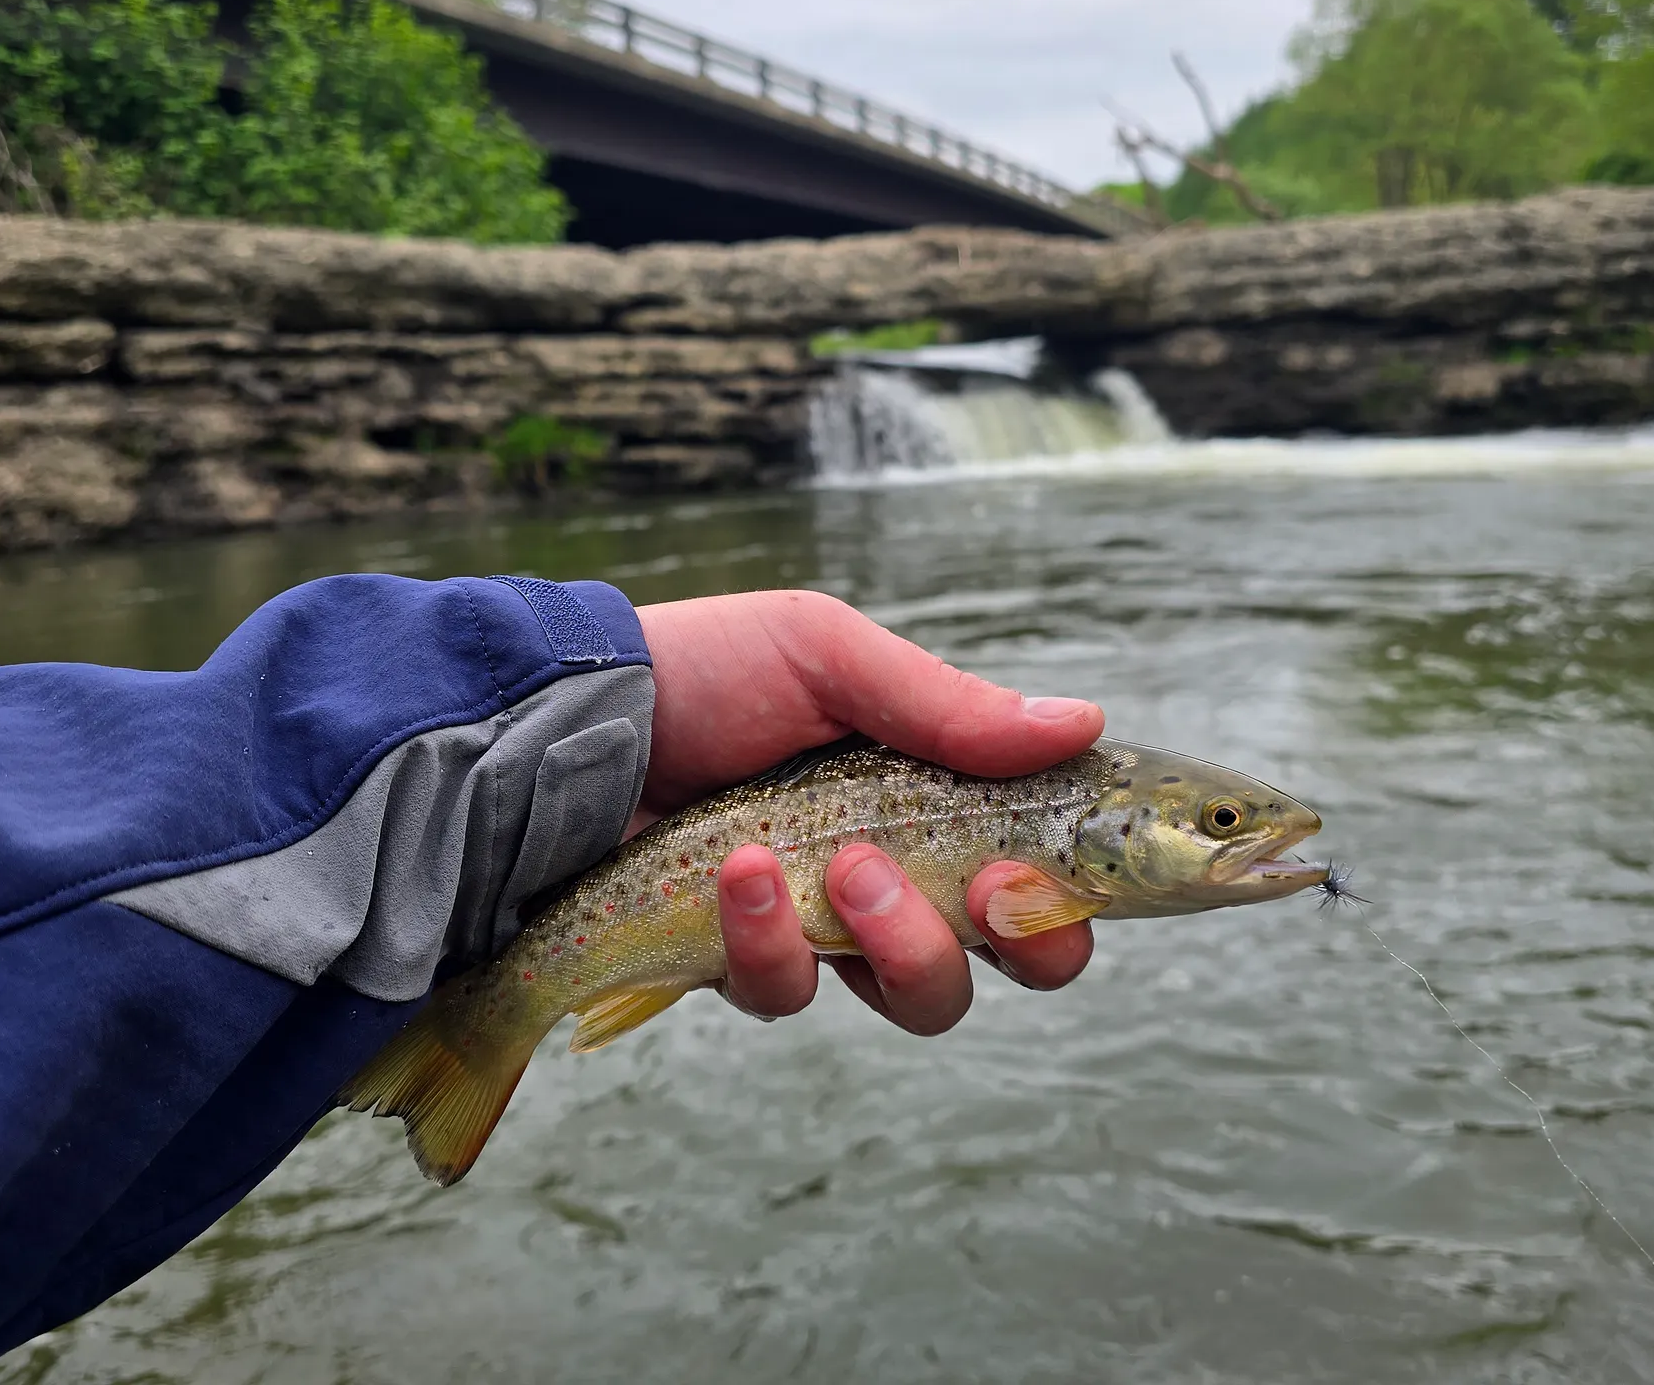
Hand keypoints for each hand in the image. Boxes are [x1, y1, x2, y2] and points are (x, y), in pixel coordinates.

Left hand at [635, 591, 1102, 1034]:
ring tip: (841, 868)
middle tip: (984, 892)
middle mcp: (904, 864)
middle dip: (1018, 939)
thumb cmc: (707, 669)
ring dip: (899, 940)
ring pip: (920, 995)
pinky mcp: (747, 963)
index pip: (1050, 862)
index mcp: (938, 790)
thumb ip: (948, 705)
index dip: (1072, 893)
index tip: (1038, 871)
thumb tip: (1084, 723)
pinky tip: (739, 873)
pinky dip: (771, 939)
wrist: (569, 721)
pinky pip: (790, 994)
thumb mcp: (827, 657)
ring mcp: (827, 924)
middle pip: (1014, 954)